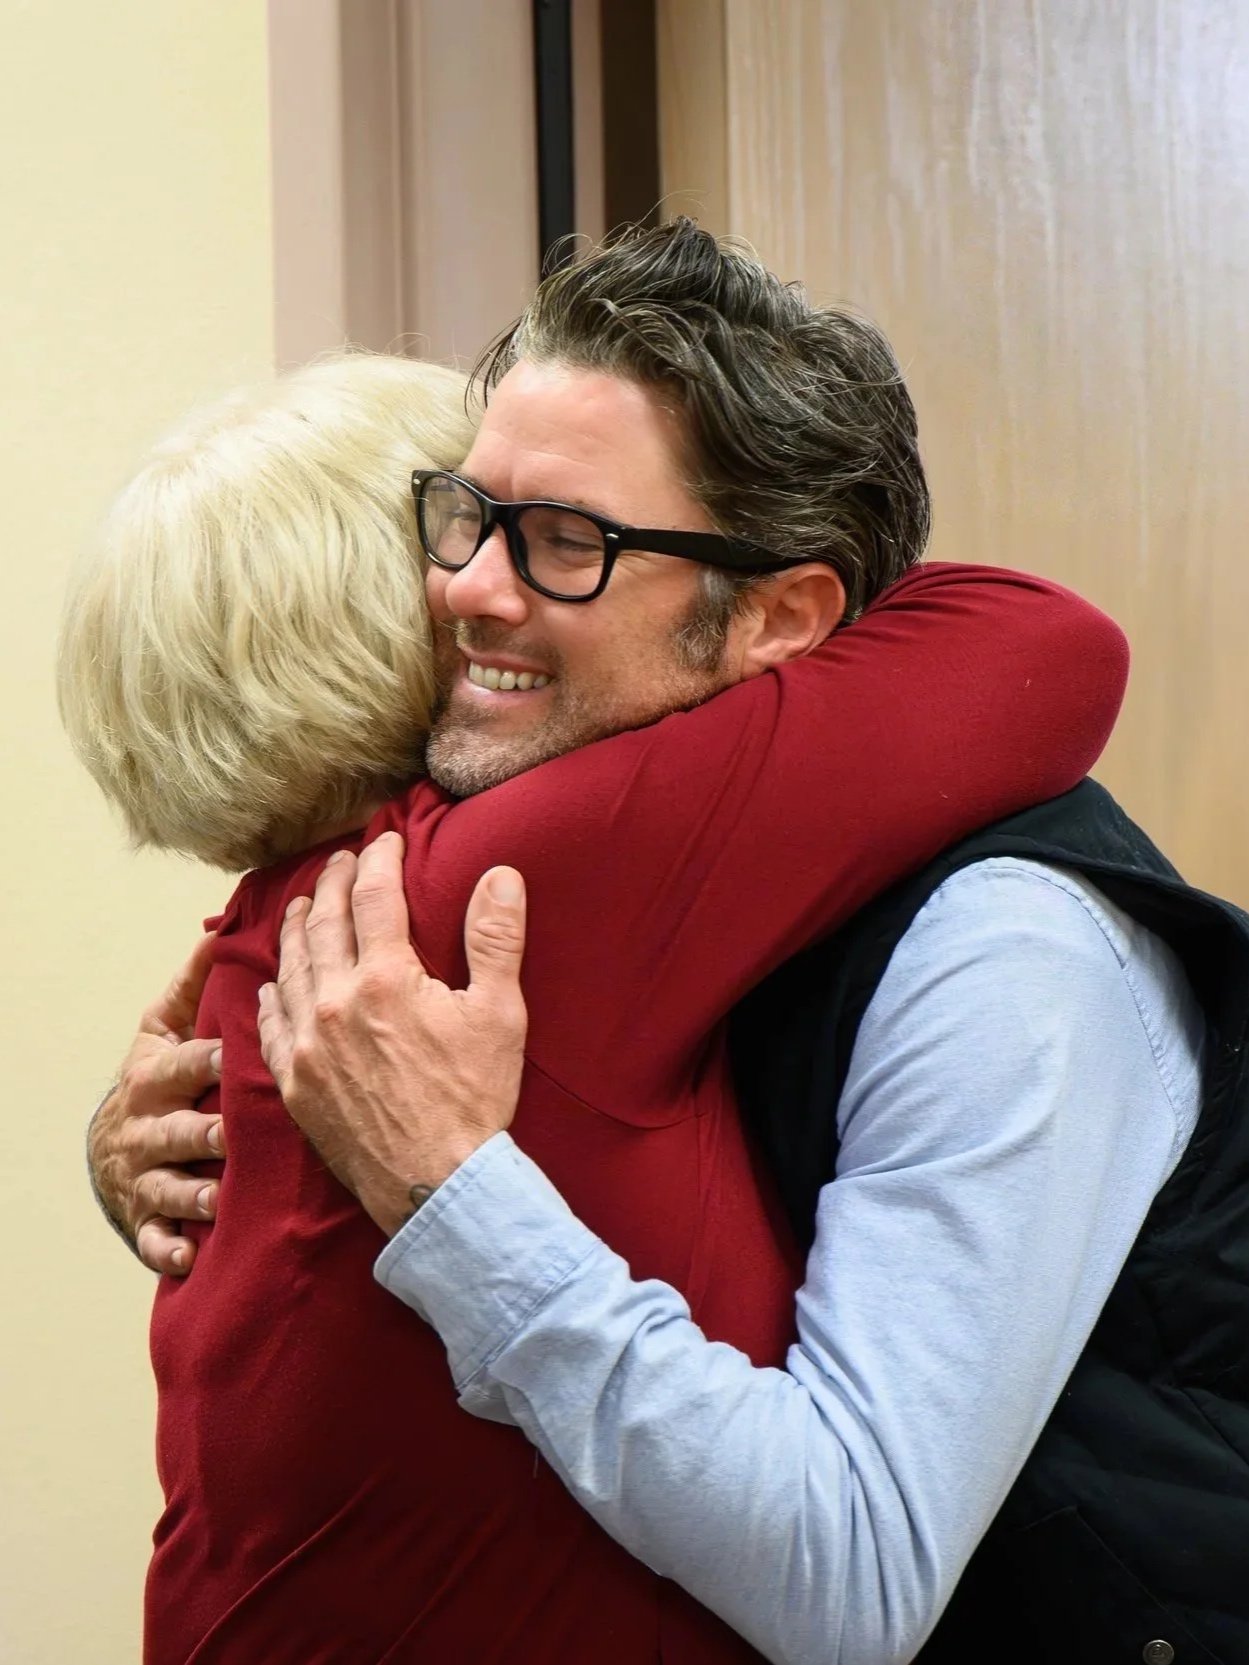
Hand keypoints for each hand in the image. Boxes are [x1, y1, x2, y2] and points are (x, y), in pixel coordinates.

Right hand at [89, 935, 223, 1274]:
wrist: (110, 1147)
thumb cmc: (155, 1078)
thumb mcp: (162, 1030)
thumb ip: (193, 986)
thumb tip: (222, 933)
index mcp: (156, 1079)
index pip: (185, 1067)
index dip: (208, 1062)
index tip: (235, 1055)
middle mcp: (148, 1129)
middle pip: (179, 1131)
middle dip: (204, 1134)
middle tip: (233, 1134)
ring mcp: (146, 1178)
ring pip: (169, 1187)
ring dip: (193, 1195)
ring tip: (216, 1199)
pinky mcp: (148, 1221)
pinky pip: (156, 1242)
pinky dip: (169, 1251)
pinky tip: (190, 1256)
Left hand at [258, 831, 527, 1236]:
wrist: (434, 1185)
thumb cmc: (473, 1100)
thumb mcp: (499, 1014)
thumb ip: (495, 939)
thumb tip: (500, 875)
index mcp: (385, 979)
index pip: (374, 898)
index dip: (379, 861)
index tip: (385, 840)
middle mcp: (334, 1003)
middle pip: (324, 924)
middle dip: (333, 883)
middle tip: (340, 861)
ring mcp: (306, 1045)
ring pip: (290, 967)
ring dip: (296, 928)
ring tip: (303, 905)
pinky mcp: (293, 1082)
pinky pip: (269, 1024)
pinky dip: (270, 993)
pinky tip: (272, 982)